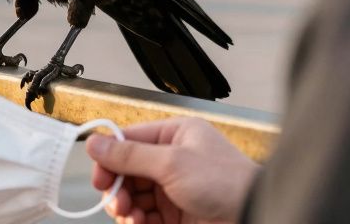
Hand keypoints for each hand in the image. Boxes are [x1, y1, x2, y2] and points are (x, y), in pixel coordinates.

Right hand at [87, 117, 257, 223]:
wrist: (254, 216)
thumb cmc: (226, 182)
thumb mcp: (172, 163)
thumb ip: (130, 155)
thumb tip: (95, 143)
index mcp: (175, 135)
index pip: (129, 140)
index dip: (109, 158)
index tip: (99, 178)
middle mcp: (173, 159)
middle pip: (128, 172)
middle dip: (118, 188)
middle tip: (116, 202)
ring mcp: (175, 188)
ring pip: (134, 196)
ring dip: (126, 208)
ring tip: (130, 217)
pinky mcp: (177, 214)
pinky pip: (146, 216)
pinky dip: (138, 221)